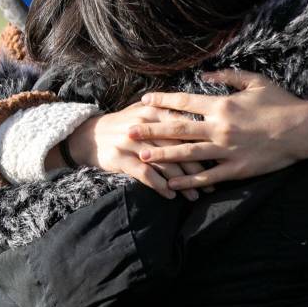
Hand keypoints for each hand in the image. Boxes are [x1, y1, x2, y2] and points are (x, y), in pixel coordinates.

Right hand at [65, 103, 205, 200]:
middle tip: (212, 185)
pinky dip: (160, 186)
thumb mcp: (145, 113)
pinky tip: (171, 195)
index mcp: (154, 110)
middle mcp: (144, 124)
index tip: (218, 162)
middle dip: (197, 168)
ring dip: (182, 182)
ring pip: (164, 163)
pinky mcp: (119, 158)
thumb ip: (169, 115)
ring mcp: (131, 142)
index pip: (184, 128)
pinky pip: (145, 174)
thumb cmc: (125, 126)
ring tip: (195, 195)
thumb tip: (203, 124)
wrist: (89, 135)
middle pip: (178, 148)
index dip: (203, 146)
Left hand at [130, 70, 307, 190]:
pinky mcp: (236, 169)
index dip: (162, 101)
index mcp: (222, 105)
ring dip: (163, 156)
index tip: (144, 101)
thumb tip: (205, 73)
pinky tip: (172, 184)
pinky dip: (188, 182)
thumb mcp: (255, 81)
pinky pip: (207, 176)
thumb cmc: (280, 103)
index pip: (184, 102)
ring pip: (187, 154)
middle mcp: (219, 128)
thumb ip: (228, 76)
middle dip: (151, 130)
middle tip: (129, 131)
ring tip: (142, 157)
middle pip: (178, 129)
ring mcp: (226, 150)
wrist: (303, 130)